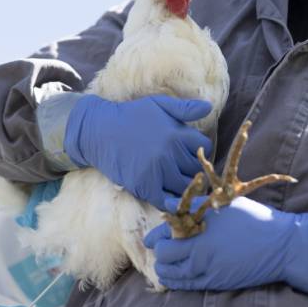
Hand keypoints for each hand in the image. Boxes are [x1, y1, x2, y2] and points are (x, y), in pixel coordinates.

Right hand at [64, 94, 212, 208]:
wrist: (99, 131)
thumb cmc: (130, 116)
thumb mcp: (159, 104)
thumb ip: (185, 108)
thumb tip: (209, 107)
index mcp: (176, 134)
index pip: (205, 148)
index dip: (200, 149)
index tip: (190, 151)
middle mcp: (169, 153)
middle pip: (197, 170)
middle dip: (193, 168)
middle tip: (184, 168)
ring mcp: (157, 171)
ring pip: (185, 187)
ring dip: (184, 186)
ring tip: (176, 180)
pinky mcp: (144, 186)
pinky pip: (167, 201)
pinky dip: (172, 201)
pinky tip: (169, 195)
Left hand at [144, 196, 307, 294]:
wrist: (281, 246)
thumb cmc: (254, 220)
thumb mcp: (224, 205)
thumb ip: (194, 205)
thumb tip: (170, 205)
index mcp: (200, 229)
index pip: (165, 234)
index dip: (154, 237)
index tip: (150, 239)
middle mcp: (200, 252)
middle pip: (164, 256)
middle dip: (159, 253)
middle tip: (160, 250)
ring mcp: (208, 271)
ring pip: (172, 275)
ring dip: (164, 270)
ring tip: (164, 265)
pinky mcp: (216, 283)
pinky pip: (187, 286)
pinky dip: (177, 281)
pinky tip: (175, 277)